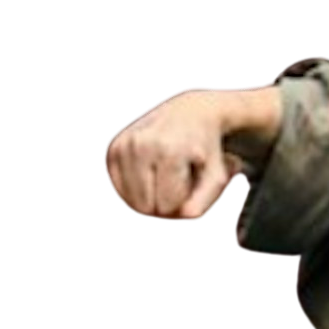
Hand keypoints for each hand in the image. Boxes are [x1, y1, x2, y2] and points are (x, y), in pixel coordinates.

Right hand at [104, 89, 238, 220]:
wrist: (190, 114)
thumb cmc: (206, 152)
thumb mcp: (215, 176)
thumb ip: (204, 200)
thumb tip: (186, 215)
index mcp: (167, 150)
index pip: (166, 207)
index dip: (180, 203)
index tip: (191, 181)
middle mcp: (141, 144)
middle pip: (144, 206)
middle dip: (161, 202)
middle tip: (177, 178)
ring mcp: (124, 144)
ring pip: (129, 200)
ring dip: (148, 196)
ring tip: (164, 173)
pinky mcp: (113, 148)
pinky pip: (119, 190)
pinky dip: (134, 190)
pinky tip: (149, 173)